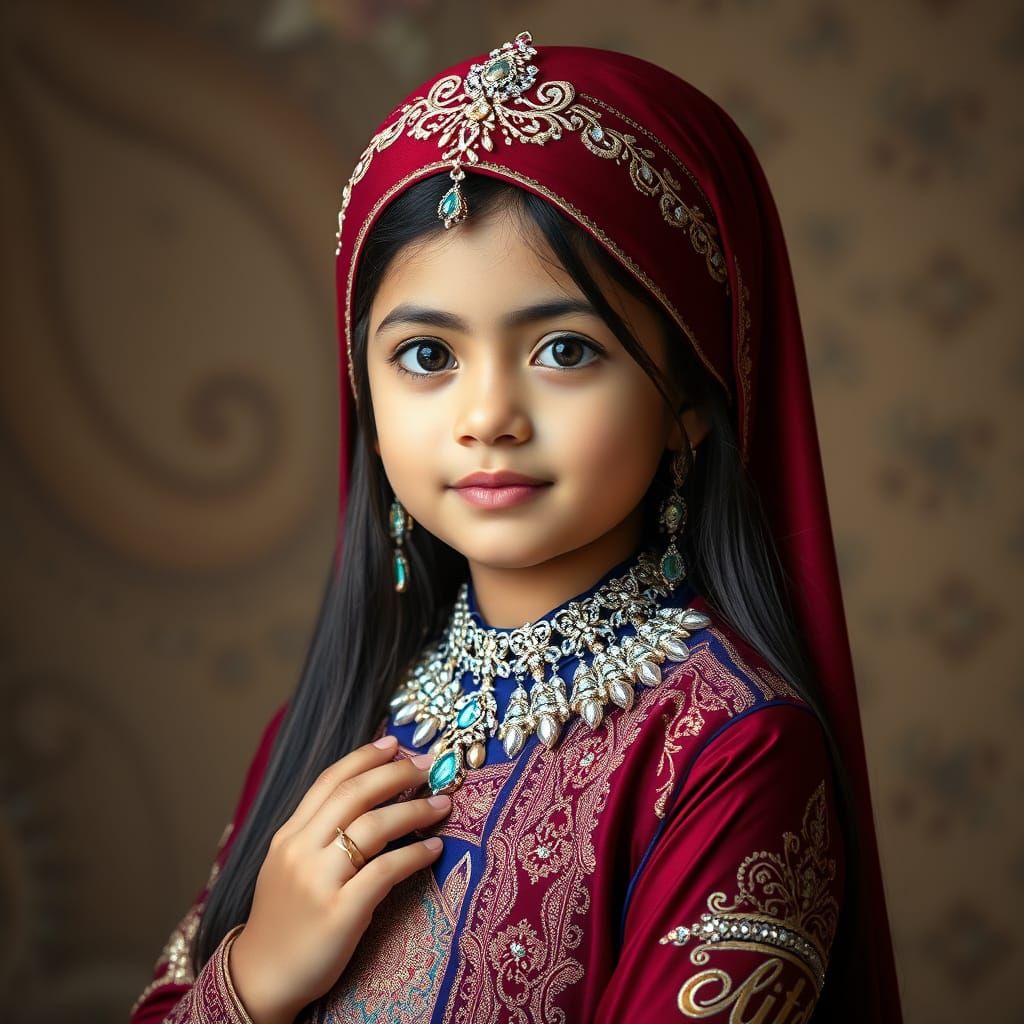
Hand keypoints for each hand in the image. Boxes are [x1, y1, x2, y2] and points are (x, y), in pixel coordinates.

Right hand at [227, 735, 449, 1022]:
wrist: (260, 978)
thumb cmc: (284, 918)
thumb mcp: (288, 864)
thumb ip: (318, 831)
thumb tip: (366, 796)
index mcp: (289, 835)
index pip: (330, 780)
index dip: (365, 757)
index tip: (396, 743)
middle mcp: (300, 851)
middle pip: (355, 794)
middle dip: (397, 774)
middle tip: (429, 767)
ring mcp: (319, 882)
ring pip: (374, 827)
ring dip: (415, 810)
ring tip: (442, 803)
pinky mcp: (340, 913)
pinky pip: (385, 871)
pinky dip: (415, 855)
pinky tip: (434, 848)